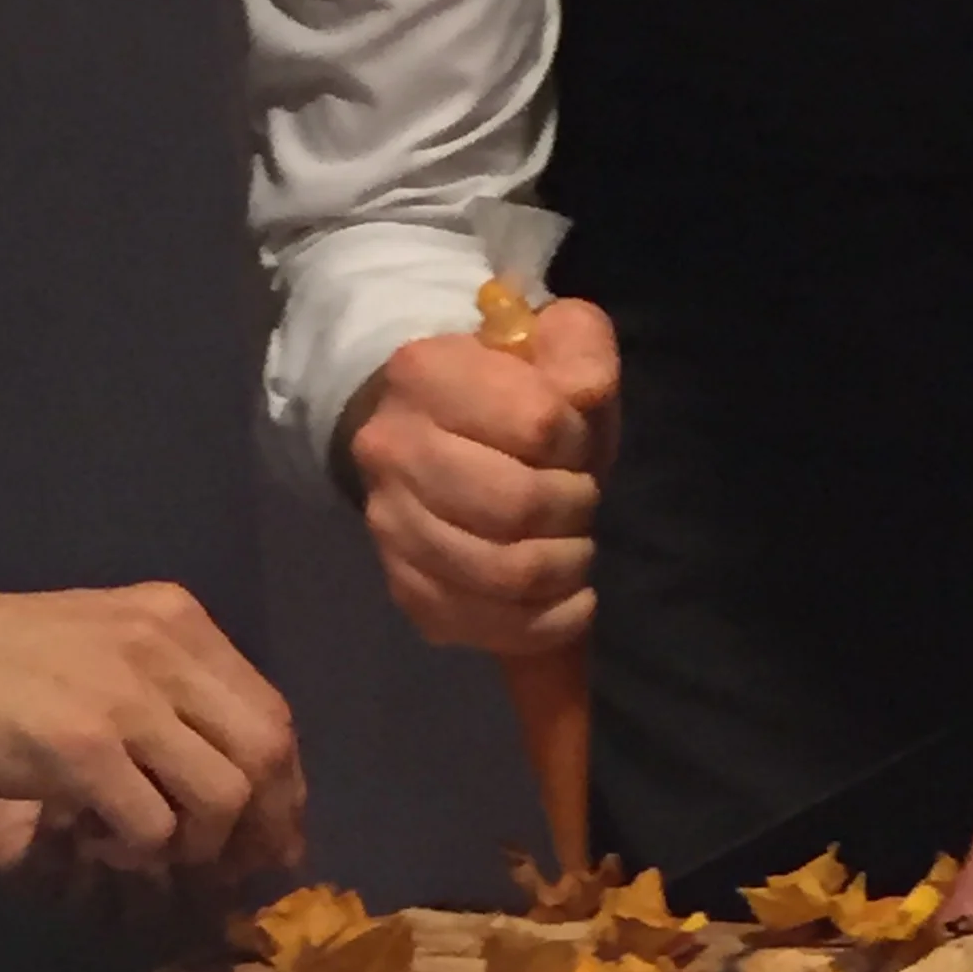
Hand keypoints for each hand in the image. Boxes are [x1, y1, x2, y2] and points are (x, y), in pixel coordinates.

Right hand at [0, 584, 304, 877]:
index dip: (283, 785)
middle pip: (265, 752)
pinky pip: (153, 828)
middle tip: (230, 864)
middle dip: (260, 823)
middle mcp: (163, 648)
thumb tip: (240, 772)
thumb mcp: (102, 640)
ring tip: (145, 844)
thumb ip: (168, 688)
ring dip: (196, 844)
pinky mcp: (80, 749)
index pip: (270, 709)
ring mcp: (124, 698)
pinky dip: (138, 852)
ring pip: (221, 798)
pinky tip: (98, 839)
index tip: (272, 832)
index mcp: (175, 618)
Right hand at [345, 299, 618, 653]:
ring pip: (505, 573)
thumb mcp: (557, 344)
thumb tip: (582, 395)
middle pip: (517, 505)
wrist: (447, 439)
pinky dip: (548, 622)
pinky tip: (567, 596)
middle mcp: (390, 450)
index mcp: (423, 373)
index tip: (571, 441)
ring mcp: (391, 528)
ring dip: (566, 565)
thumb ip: (580, 349)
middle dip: (574, 506)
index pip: (538, 423)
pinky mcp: (407, 591)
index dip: (575, 439)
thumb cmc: (516, 393)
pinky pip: (488, 627)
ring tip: (573, 545)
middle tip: (580, 497)